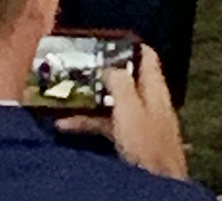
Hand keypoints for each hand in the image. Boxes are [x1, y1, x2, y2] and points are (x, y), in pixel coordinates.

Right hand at [55, 46, 187, 180]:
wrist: (157, 180)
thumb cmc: (147, 144)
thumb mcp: (130, 108)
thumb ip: (121, 83)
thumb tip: (109, 65)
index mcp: (154, 87)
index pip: (146, 56)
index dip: (128, 45)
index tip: (107, 41)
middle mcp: (149, 101)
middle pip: (126, 79)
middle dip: (103, 75)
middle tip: (79, 71)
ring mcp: (141, 121)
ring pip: (114, 103)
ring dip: (90, 101)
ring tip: (64, 100)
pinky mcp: (131, 140)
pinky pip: (108, 125)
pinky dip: (90, 124)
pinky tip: (68, 127)